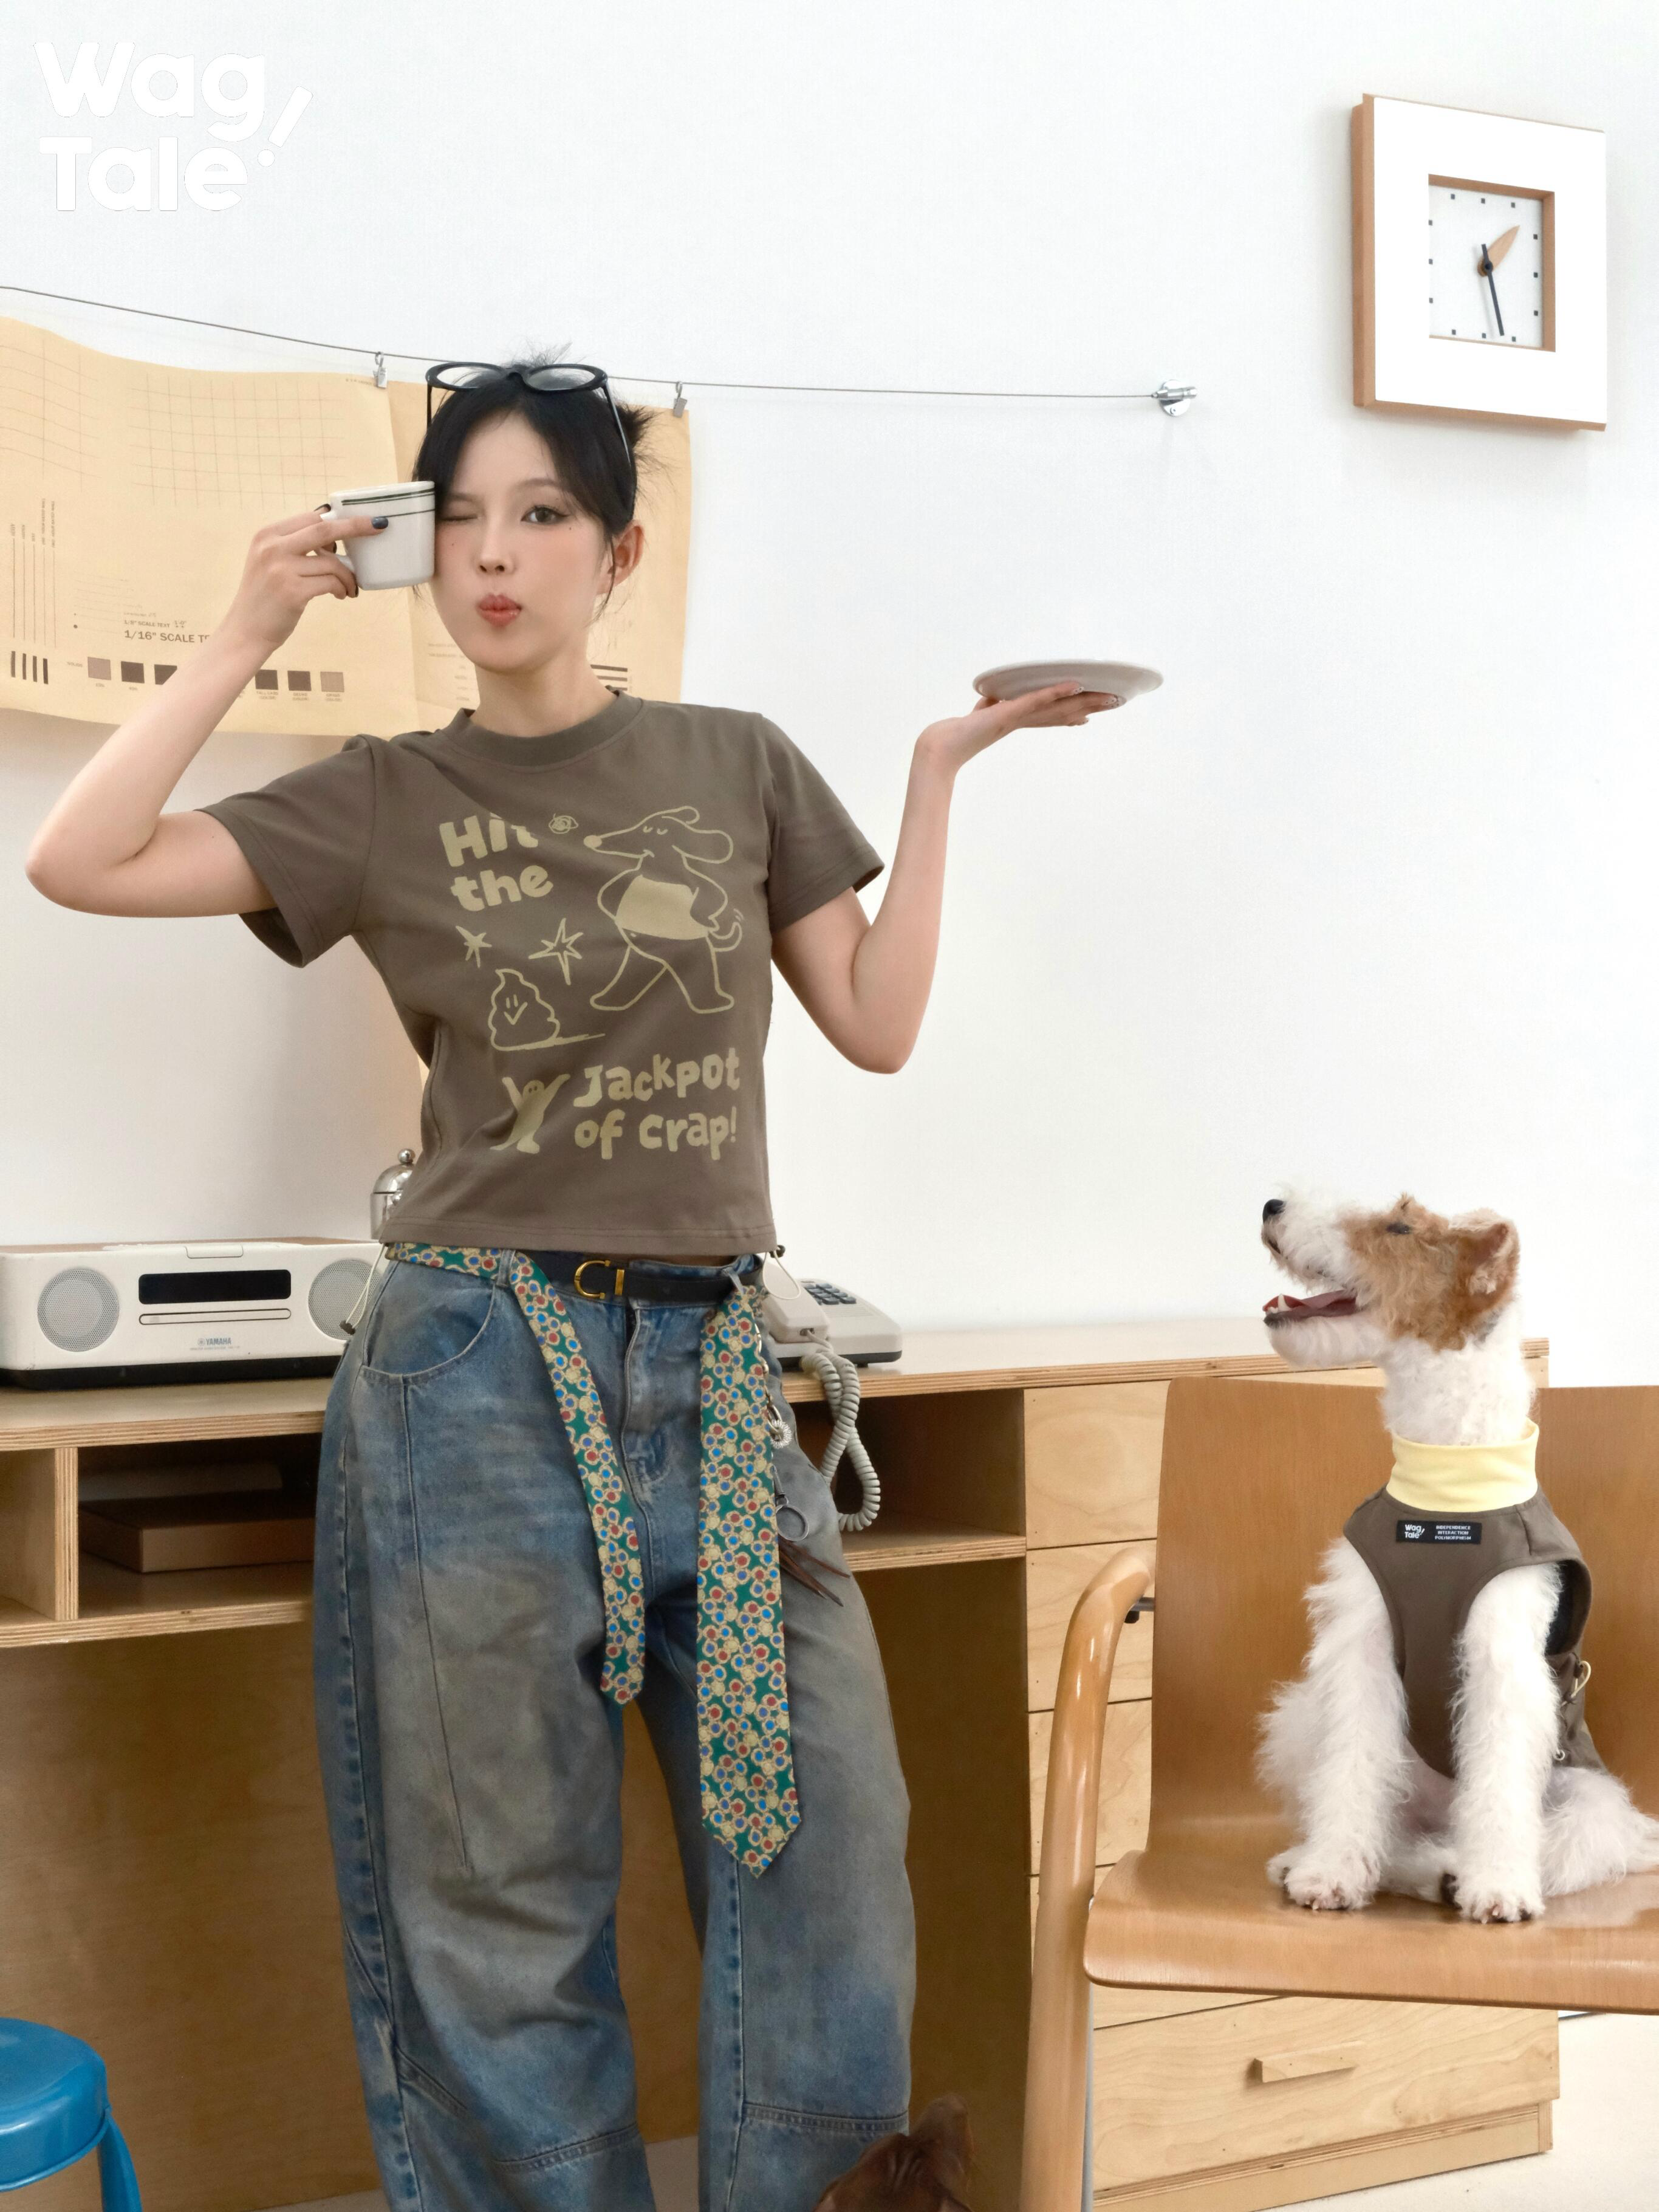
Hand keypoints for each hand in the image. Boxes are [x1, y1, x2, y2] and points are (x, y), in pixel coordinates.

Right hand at [215, 505, 384, 654]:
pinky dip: (343, 588)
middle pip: (323, 529)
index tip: (357, 525)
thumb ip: (293, 545)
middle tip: (377, 528)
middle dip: (356, 526)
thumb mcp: (269, 561)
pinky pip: (331, 582)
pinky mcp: (293, 592)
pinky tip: (341, 595)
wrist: (245, 630)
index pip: (310, 518)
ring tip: (349, 587)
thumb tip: (333, 532)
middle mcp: (272, 548)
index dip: (337, 522)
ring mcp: (281, 570)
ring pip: (332, 562)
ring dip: (348, 575)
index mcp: (266, 535)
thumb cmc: (264, 597)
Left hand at [917, 681, 1122, 773]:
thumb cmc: (959, 732)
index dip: (1073, 715)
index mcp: (1020, 721)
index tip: (1092, 715)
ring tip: (1108, 697)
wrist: (943, 746)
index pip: (1052, 716)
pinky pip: (1036, 700)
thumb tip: (989, 701)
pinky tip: (1073, 686)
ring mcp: (1018, 717)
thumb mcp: (978, 714)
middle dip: (1091, 707)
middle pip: (1064, 712)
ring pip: (1059, 708)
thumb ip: (988, 706)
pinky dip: (1055, 692)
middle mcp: (1024, 721)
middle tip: (1117, 701)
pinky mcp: (1009, 712)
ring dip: (1085, 701)